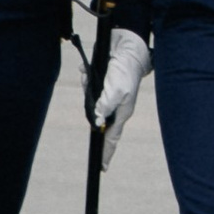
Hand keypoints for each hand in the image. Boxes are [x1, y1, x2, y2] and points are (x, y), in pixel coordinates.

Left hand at [91, 27, 150, 168]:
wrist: (126, 45)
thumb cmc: (126, 69)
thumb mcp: (117, 89)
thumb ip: (105, 106)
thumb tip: (97, 121)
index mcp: (121, 112)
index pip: (112, 137)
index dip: (106, 152)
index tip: (102, 167)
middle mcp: (113, 106)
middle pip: (95, 116)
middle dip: (90, 107)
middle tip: (94, 89)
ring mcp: (107, 94)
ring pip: (88, 99)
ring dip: (88, 87)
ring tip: (94, 75)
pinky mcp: (100, 83)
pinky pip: (86, 85)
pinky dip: (86, 77)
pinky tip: (91, 68)